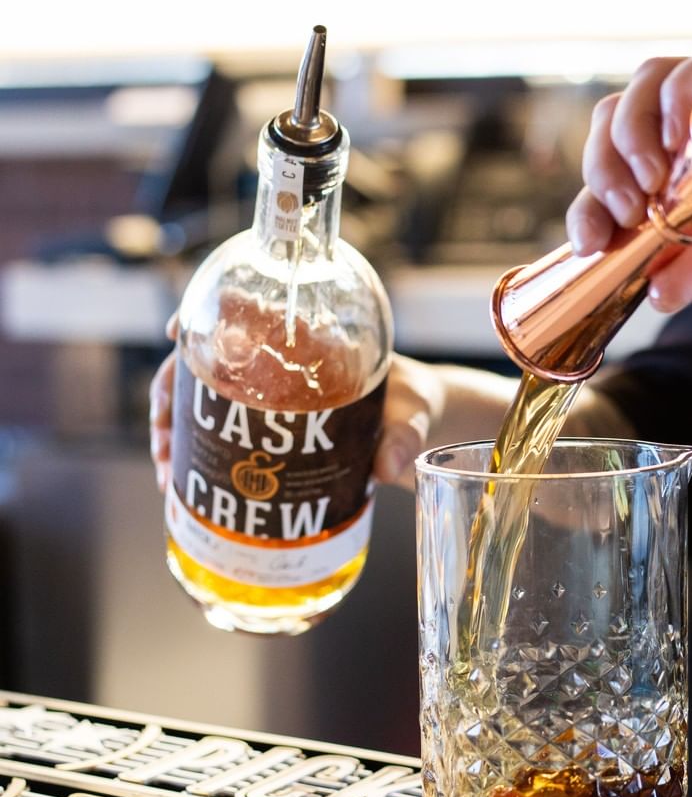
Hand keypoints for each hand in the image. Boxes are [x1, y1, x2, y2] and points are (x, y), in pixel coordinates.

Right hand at [150, 339, 454, 494]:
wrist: (422, 424)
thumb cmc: (417, 402)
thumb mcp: (415, 412)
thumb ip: (405, 436)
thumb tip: (388, 466)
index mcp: (309, 341)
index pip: (243, 314)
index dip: (202, 317)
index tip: (176, 332)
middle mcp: (278, 365)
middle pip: (205, 365)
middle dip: (171, 395)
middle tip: (165, 438)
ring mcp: (268, 398)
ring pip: (201, 403)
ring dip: (174, 431)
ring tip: (168, 470)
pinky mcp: (268, 431)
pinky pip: (220, 436)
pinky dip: (195, 457)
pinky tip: (181, 482)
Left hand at [566, 47, 691, 310]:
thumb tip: (656, 298)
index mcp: (691, 177)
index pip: (615, 175)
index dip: (588, 204)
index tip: (590, 243)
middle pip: (617, 120)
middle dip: (599, 166)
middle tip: (618, 212)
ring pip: (649, 82)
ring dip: (631, 130)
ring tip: (647, 184)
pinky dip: (682, 94)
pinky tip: (682, 136)